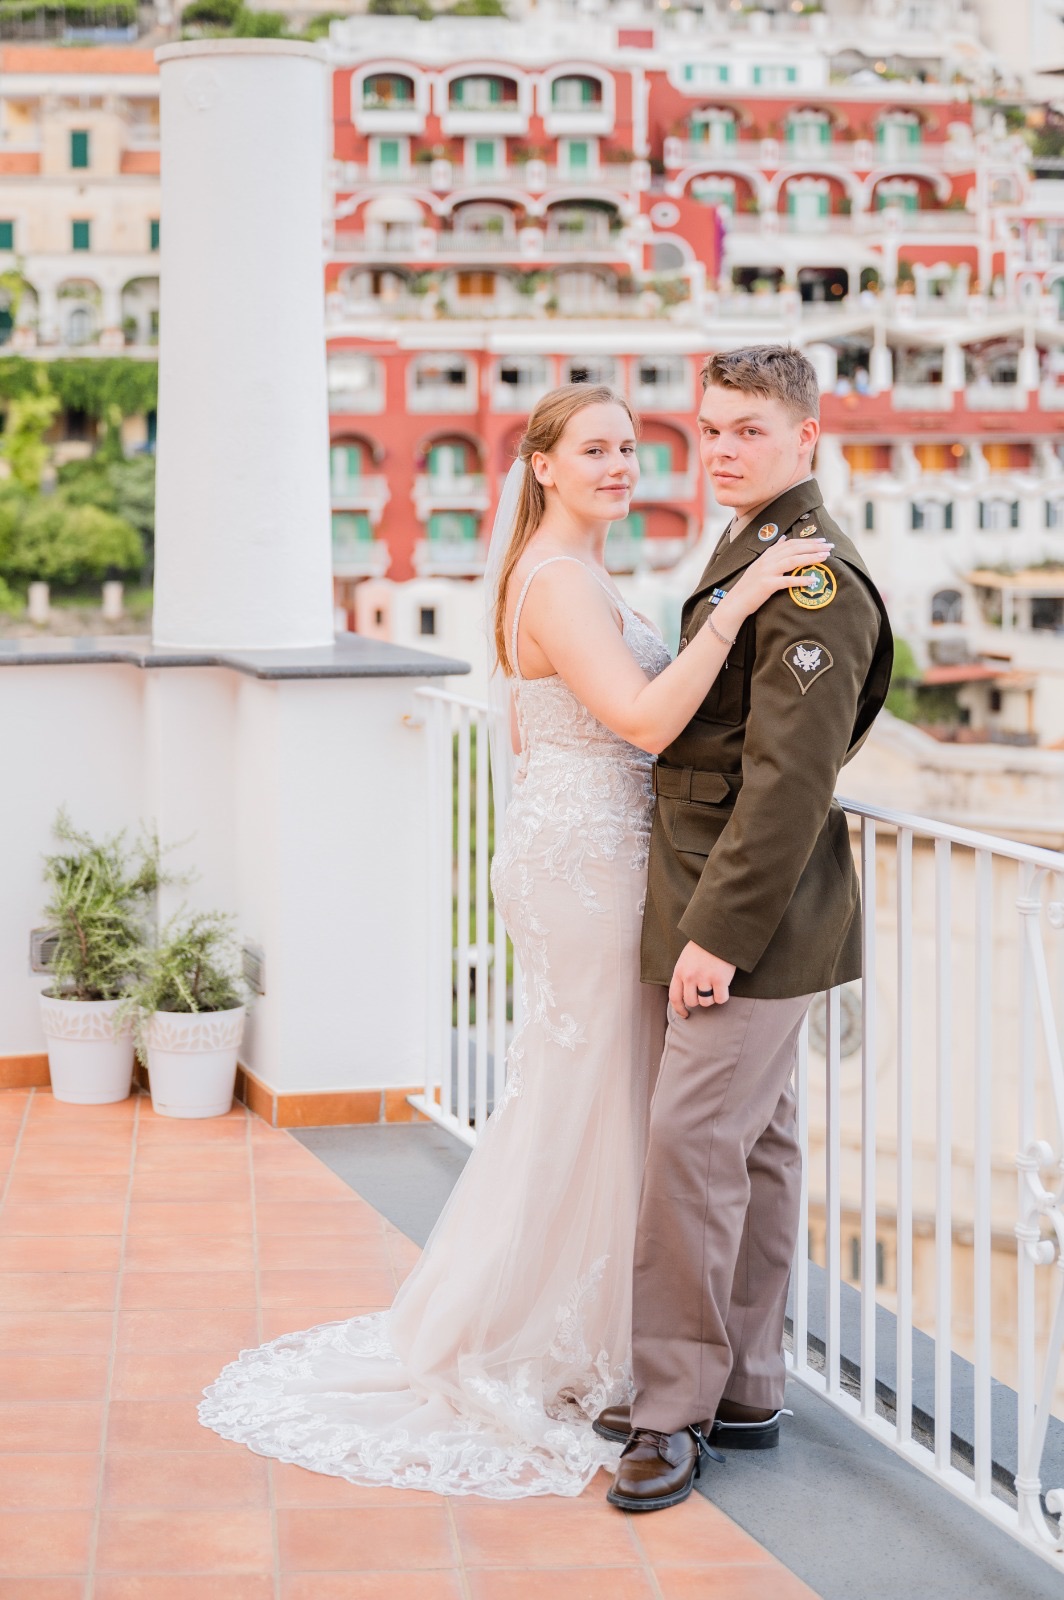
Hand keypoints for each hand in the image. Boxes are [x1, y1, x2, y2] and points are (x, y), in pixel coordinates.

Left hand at [669, 941, 737, 1017]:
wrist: (719, 932)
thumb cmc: (704, 945)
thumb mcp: (686, 958)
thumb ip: (684, 974)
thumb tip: (686, 994)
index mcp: (679, 971)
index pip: (675, 997)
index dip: (679, 1009)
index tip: (685, 1014)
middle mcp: (690, 976)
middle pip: (692, 1002)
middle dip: (699, 1000)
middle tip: (706, 991)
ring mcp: (704, 978)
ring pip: (706, 1002)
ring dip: (711, 998)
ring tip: (715, 986)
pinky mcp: (719, 979)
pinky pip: (721, 999)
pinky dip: (723, 996)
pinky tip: (724, 987)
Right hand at [720, 537, 834, 629]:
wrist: (735, 602)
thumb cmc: (750, 586)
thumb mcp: (760, 565)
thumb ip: (772, 552)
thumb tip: (783, 539)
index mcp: (767, 555)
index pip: (790, 543)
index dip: (807, 541)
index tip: (822, 540)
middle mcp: (767, 560)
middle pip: (794, 549)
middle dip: (813, 546)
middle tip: (829, 546)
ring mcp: (767, 572)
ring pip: (792, 560)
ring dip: (810, 558)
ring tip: (825, 557)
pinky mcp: (767, 585)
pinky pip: (787, 581)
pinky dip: (801, 580)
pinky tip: (813, 580)